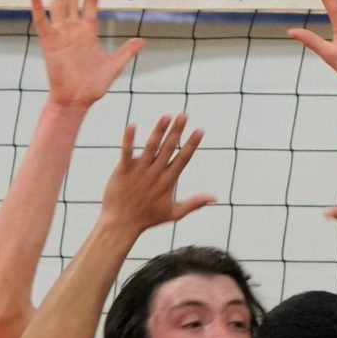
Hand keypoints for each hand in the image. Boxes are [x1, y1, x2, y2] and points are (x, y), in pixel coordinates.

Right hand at [33, 0, 141, 108]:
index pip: (91, 3)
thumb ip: (127, 51)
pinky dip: (38, 6)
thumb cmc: (93, 85)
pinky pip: (42, 21)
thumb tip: (143, 40)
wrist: (77, 99)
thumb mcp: (114, 65)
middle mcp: (73, 28)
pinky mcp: (49, 42)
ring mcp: (60, 33)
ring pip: (58, 2)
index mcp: (88, 32)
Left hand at [99, 116, 213, 237]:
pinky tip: (132, 125)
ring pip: (151, 147)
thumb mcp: (175, 213)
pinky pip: (126, 151)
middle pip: (169, 148)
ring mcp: (139, 171)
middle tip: (184, 115)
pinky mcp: (123, 169)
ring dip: (159, 130)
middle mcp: (155, 173)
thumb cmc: (148, 218)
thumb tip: (214, 198)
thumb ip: (194, 203)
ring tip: (166, 116)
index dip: (191, 144)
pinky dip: (129, 139)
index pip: (183, 159)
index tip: (199, 130)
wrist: (122, 223)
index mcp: (168, 181)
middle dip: (177, 131)